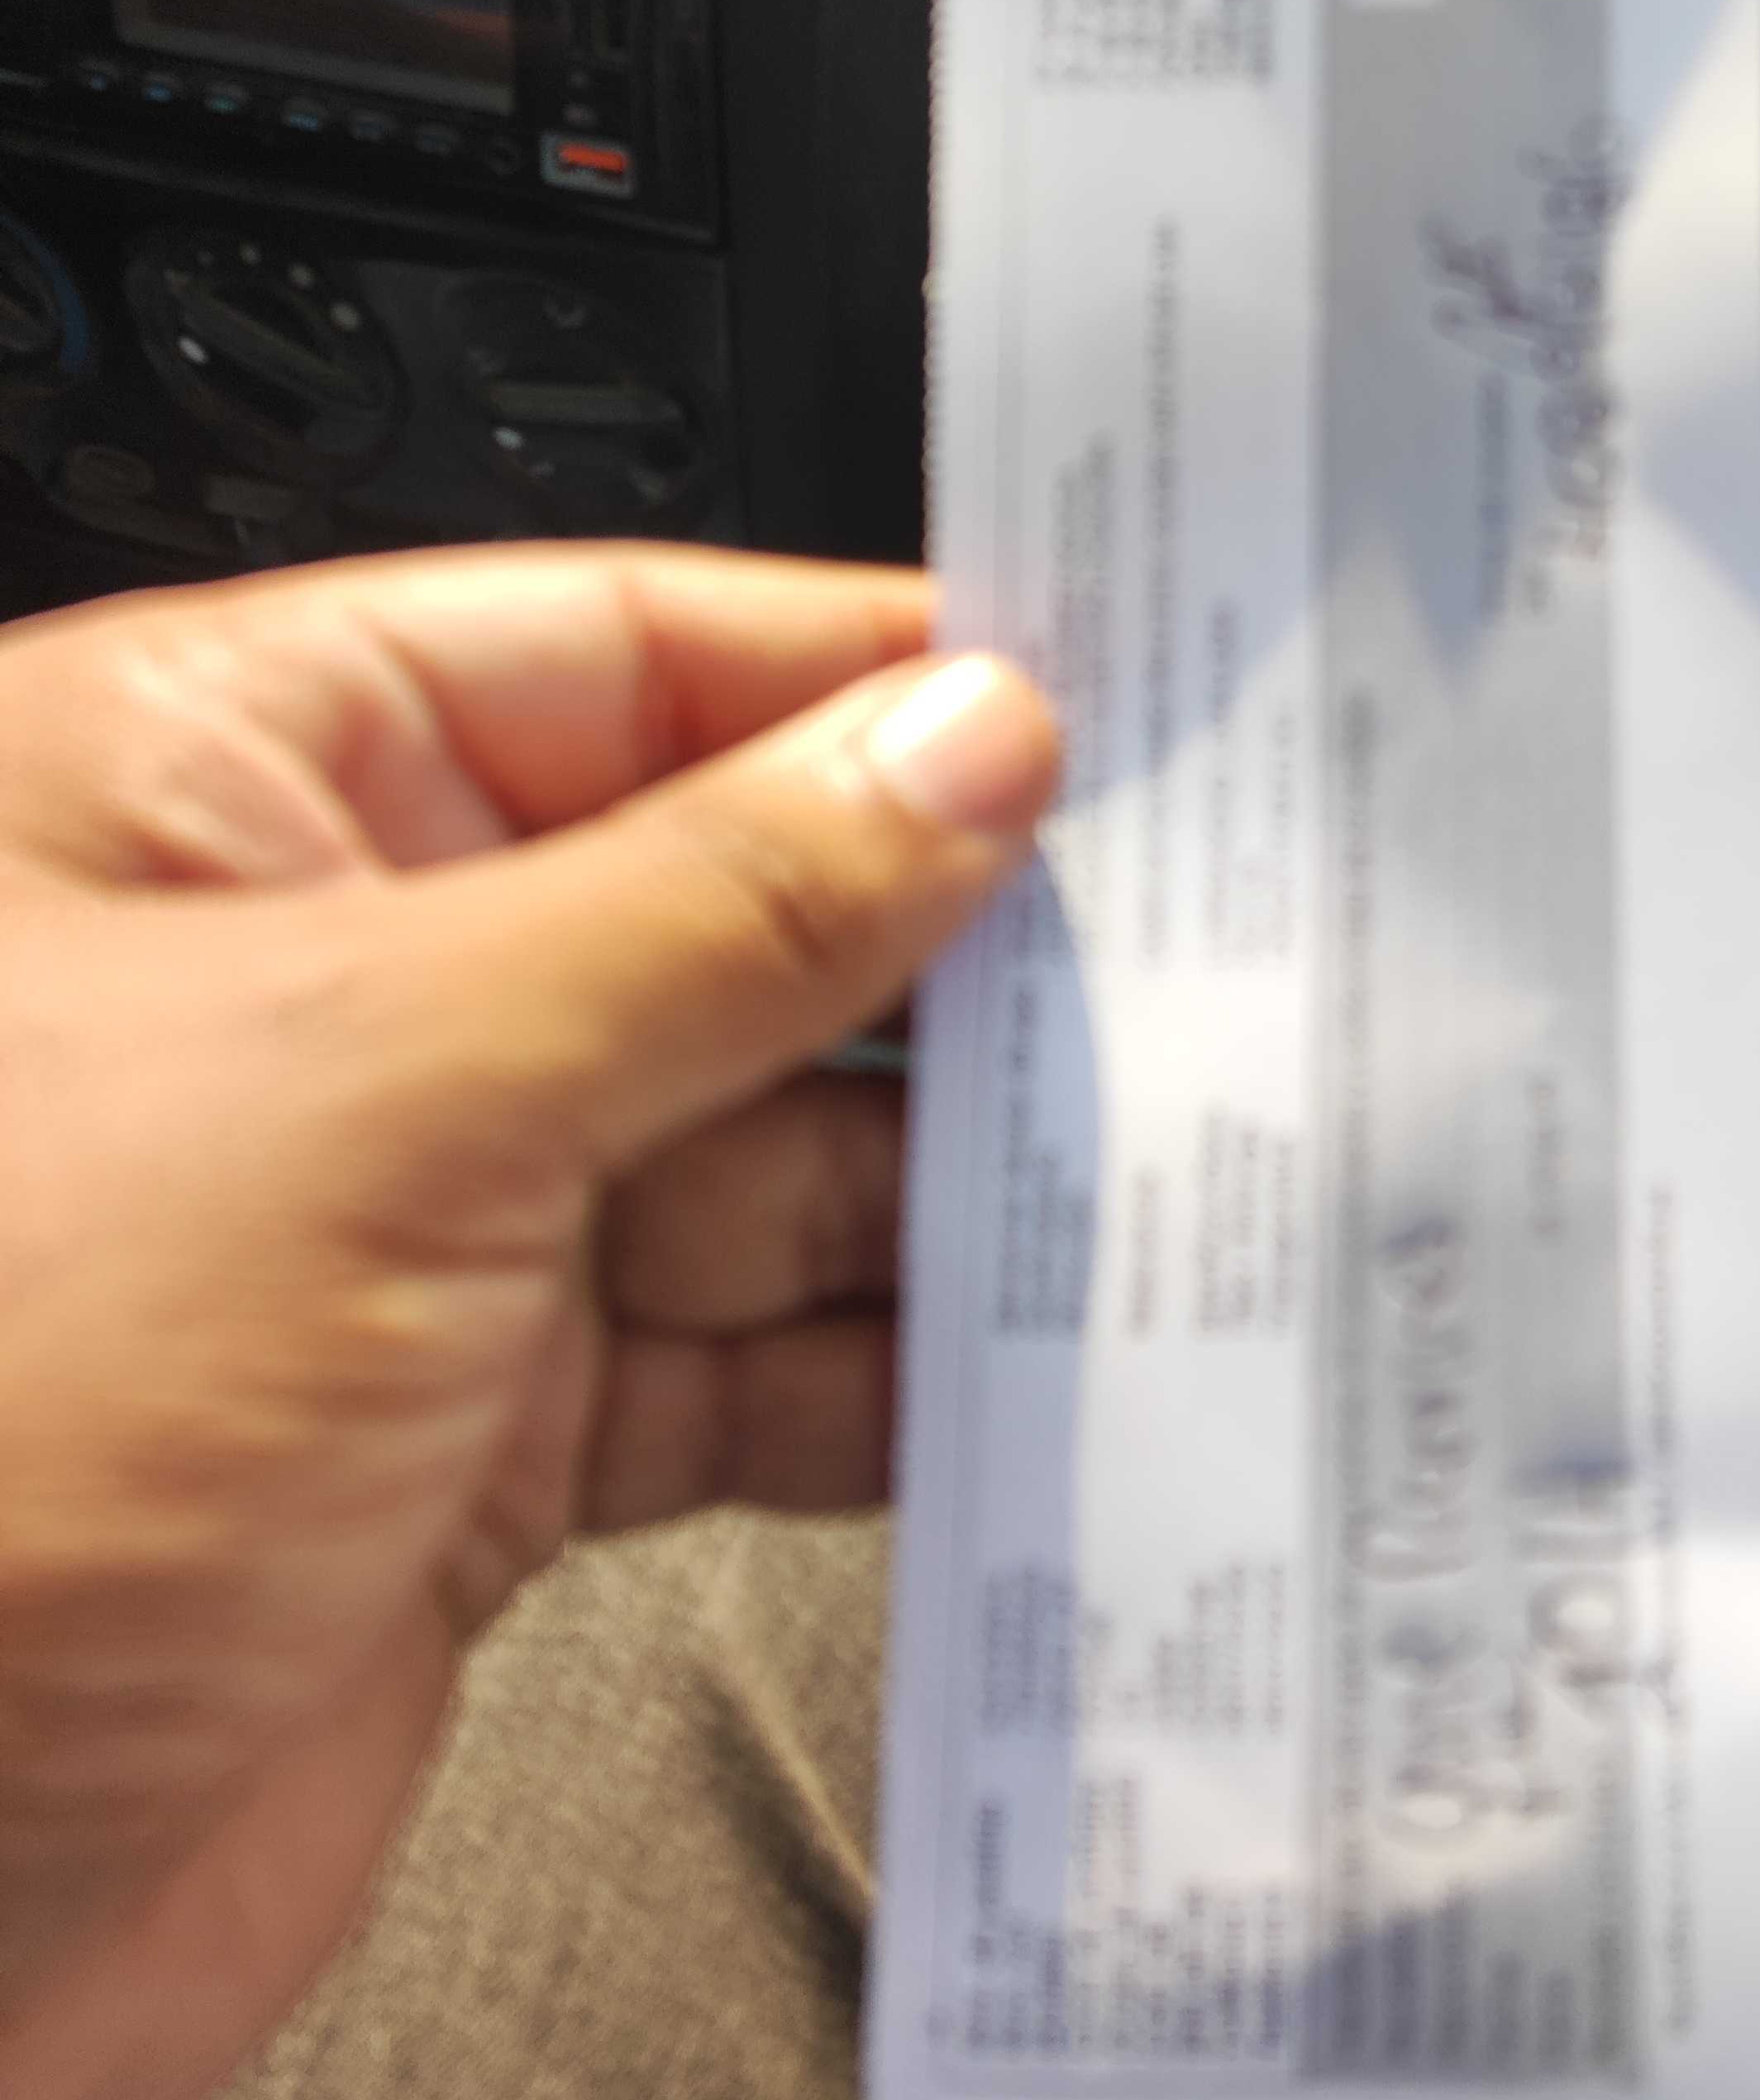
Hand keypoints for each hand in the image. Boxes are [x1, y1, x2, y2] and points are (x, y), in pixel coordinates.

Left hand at [0, 545, 1054, 2099]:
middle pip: (710, 902)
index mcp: (225, 800)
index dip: (860, 671)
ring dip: (937, 1175)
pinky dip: (874, 1368)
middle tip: (1194, 952)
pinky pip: (728, 1356)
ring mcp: (405, 1227)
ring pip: (745, 1142)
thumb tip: (957, 746)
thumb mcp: (379, 1090)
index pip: (611, 655)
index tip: (1092, 699)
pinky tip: (1013, 1358)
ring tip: (1153, 1160)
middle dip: (938, 945)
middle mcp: (323, 994)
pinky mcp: (465, 1443)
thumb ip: (709, 906)